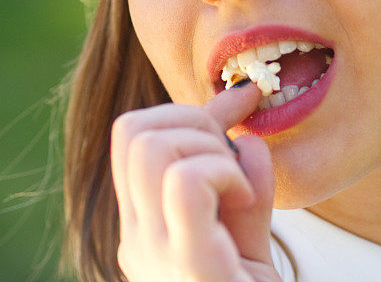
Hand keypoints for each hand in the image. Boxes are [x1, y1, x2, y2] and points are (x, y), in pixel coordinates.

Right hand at [110, 81, 281, 281]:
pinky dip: (225, 173)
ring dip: (210, 147)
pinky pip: (186, 181)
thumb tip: (249, 134)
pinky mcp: (189, 266)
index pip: (134, 136)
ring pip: (151, 146)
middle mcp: (136, 239)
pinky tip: (246, 202)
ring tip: (241, 188)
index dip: (188, 113)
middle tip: (235, 162)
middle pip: (131, 128)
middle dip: (195, 120)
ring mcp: (154, 254)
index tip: (239, 121)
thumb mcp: (248, 236)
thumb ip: (244, 185)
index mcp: (144, 227)